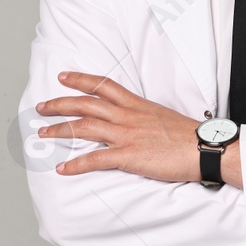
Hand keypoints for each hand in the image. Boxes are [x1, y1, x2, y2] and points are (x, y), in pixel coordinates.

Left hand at [34, 72, 203, 182]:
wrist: (204, 148)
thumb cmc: (188, 136)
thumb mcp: (163, 117)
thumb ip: (144, 117)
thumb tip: (135, 122)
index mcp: (137, 104)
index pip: (103, 86)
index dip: (80, 80)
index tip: (63, 77)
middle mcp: (128, 116)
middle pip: (85, 104)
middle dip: (59, 104)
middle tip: (41, 106)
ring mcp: (127, 135)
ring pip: (84, 127)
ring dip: (60, 129)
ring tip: (42, 133)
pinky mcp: (128, 155)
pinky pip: (95, 159)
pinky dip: (76, 164)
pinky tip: (62, 168)